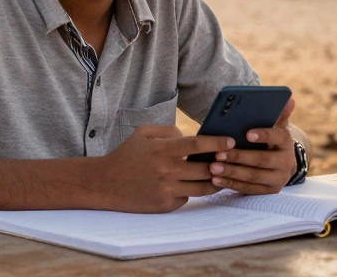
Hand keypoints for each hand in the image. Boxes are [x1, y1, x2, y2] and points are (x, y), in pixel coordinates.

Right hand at [98, 125, 233, 212]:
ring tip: (223, 174)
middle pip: (205, 169)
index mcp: (162, 150)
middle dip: (222, 164)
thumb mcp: (144, 133)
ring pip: (202, 187)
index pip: (197, 145)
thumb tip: (192, 137)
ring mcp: (166, 190)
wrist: (104, 184)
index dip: (217, 143)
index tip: (231, 141)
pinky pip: (187, 197)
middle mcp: (166, 170)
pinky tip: (195, 185)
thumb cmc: (126, 155)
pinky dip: (192, 191)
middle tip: (233, 159)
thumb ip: (169, 131)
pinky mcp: (164, 205)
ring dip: (215, 181)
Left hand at [209, 97, 297, 194]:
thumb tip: (290, 99)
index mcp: (286, 142)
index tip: (247, 133)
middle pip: (262, 160)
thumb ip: (278, 113)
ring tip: (212, 167)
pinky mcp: (269, 191)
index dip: (264, 135)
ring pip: (253, 176)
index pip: (278, 137)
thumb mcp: (275, 126)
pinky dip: (231, 184)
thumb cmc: (270, 140)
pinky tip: (216, 179)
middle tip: (219, 153)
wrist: (279, 164)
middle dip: (239, 157)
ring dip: (232, 172)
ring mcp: (278, 179)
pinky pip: (248, 189)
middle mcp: (286, 162)